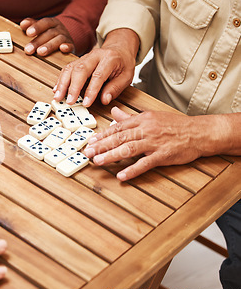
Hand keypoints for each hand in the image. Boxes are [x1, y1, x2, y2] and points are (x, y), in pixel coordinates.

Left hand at [20, 17, 73, 55]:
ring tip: (40, 52)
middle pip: (49, 33)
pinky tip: (62, 48)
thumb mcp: (42, 28)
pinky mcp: (71, 46)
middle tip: (28, 49)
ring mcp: (66, 37)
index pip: (45, 23)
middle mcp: (59, 29)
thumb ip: (32, 25)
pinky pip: (70, 46)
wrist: (67, 40)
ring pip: (59, 39)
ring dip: (49, 45)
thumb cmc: (50, 35)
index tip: (28, 33)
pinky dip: (67, 47)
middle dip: (38, 41)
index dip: (37, 27)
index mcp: (52, 23)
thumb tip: (23, 24)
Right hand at [53, 28, 138, 106]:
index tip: (86, 103)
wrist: (119, 48)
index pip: (98, 75)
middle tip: (69, 101)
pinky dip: (60, 80)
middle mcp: (95, 55)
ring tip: (58, 97)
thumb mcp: (127, 76)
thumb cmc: (123, 64)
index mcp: (110, 58)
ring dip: (62, 84)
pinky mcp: (77, 60)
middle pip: (80, 70)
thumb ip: (115, 88)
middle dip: (73, 87)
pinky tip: (57, 89)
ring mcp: (84, 57)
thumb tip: (105, 100)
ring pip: (70, 68)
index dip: (91, 90)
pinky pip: (66, 69)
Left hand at [83, 107, 205, 180]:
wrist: (200, 132)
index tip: (90, 141)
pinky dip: (132, 170)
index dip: (102, 135)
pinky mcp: (163, 155)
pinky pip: (145, 164)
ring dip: (111, 156)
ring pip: (128, 149)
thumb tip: (113, 112)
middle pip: (119, 138)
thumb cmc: (175, 125)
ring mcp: (154, 143)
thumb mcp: (151, 116)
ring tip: (98, 161)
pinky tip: (121, 176)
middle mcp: (146, 129)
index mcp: (142, 119)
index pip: (118, 127)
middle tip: (87, 152)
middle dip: (101, 145)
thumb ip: (130, 116)